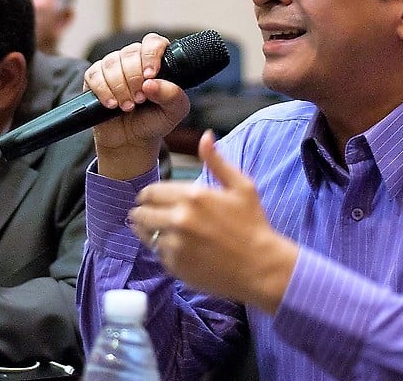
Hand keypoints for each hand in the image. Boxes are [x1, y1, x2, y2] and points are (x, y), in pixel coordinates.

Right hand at [84, 33, 190, 178]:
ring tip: (128, 107)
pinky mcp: (95, 77)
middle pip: (130, 53)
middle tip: (140, 100)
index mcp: (156, 60)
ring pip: (111, 63)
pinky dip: (103, 91)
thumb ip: (172, 95)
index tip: (150, 75)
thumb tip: (151, 83)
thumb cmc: (155, 121)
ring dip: (120, 88)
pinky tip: (112, 105)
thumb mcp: (174, 112)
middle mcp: (134, 58)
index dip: (150, 55)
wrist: (132, 140)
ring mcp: (113, 66)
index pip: (153, 42)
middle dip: (135, 80)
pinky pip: (94, 75)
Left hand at [128, 131, 299, 314]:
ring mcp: (175, 244)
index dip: (147, 195)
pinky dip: (160, 249)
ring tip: (153, 229)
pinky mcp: (175, 266)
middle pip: (141, 212)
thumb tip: (205, 135)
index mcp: (193, 196)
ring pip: (144, 233)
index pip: (151, 192)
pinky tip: (172, 246)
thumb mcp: (241, 186)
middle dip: (142, 211)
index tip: (148, 199)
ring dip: (145, 230)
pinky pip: (156, 253)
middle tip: (145, 214)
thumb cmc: (252, 224)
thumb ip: (217, 161)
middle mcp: (180, 219)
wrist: (261, 267)